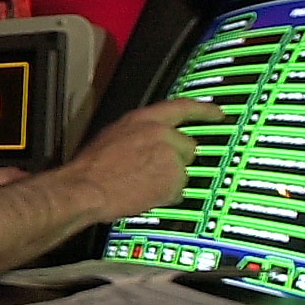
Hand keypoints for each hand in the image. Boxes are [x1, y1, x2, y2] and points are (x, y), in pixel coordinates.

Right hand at [60, 97, 224, 221]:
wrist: (86, 188)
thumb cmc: (92, 167)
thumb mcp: (114, 137)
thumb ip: (139, 135)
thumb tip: (151, 144)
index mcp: (143, 119)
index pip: (182, 108)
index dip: (204, 110)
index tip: (218, 113)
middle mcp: (161, 134)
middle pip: (188, 147)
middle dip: (177, 160)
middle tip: (152, 171)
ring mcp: (170, 156)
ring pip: (182, 172)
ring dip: (168, 180)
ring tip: (140, 183)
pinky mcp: (174, 178)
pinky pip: (178, 191)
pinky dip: (165, 196)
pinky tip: (144, 194)